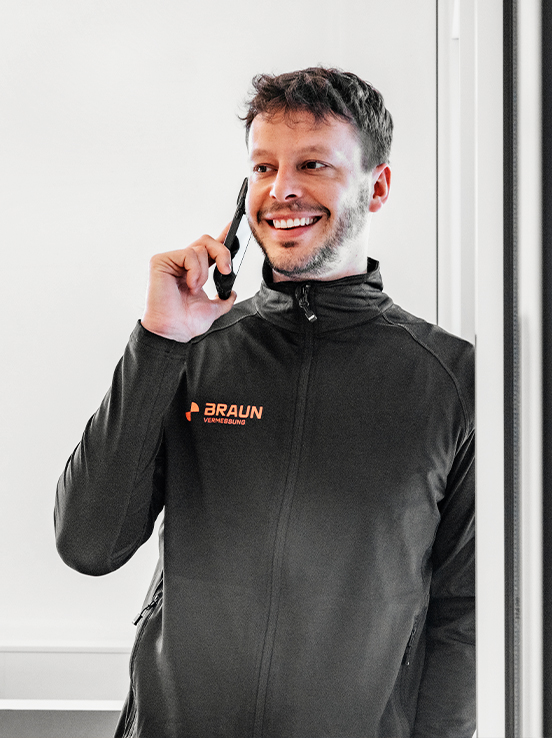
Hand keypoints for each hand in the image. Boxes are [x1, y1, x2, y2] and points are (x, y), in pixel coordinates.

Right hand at [141, 225, 236, 341]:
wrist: (174, 332)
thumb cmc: (186, 322)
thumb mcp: (213, 309)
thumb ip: (224, 299)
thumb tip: (232, 293)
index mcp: (193, 271)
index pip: (209, 249)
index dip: (222, 237)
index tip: (235, 228)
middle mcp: (182, 263)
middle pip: (206, 241)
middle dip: (222, 253)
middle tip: (226, 271)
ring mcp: (171, 261)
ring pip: (200, 248)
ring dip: (205, 271)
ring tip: (196, 288)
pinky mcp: (161, 261)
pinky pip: (188, 253)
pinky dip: (195, 270)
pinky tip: (190, 285)